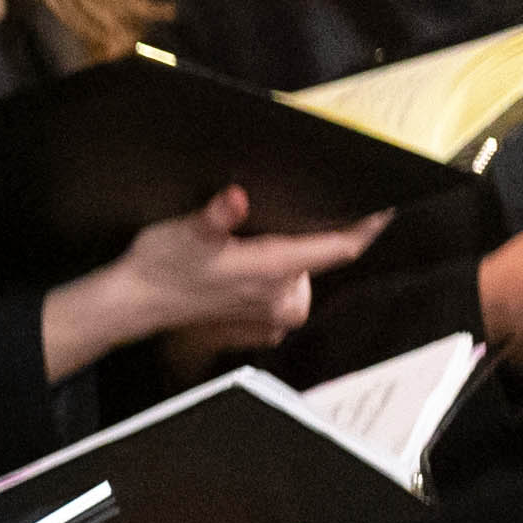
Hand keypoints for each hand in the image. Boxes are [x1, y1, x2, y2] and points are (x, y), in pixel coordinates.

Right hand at [49, 183, 391, 374]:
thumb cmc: (161, 266)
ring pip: (304, 277)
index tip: (387, 207)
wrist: (134, 303)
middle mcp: (280, 296)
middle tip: (289, 215)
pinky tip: (251, 268)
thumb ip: (216, 214)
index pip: (338, 248)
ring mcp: (270, 315)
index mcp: (272, 269)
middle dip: (314, 237)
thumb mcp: (186, 232)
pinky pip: (287, 300)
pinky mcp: (258, 326)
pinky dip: (280, 283)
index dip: (366, 228)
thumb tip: (236, 197)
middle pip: (321, 259)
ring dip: (294, 259)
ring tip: (263, 240)